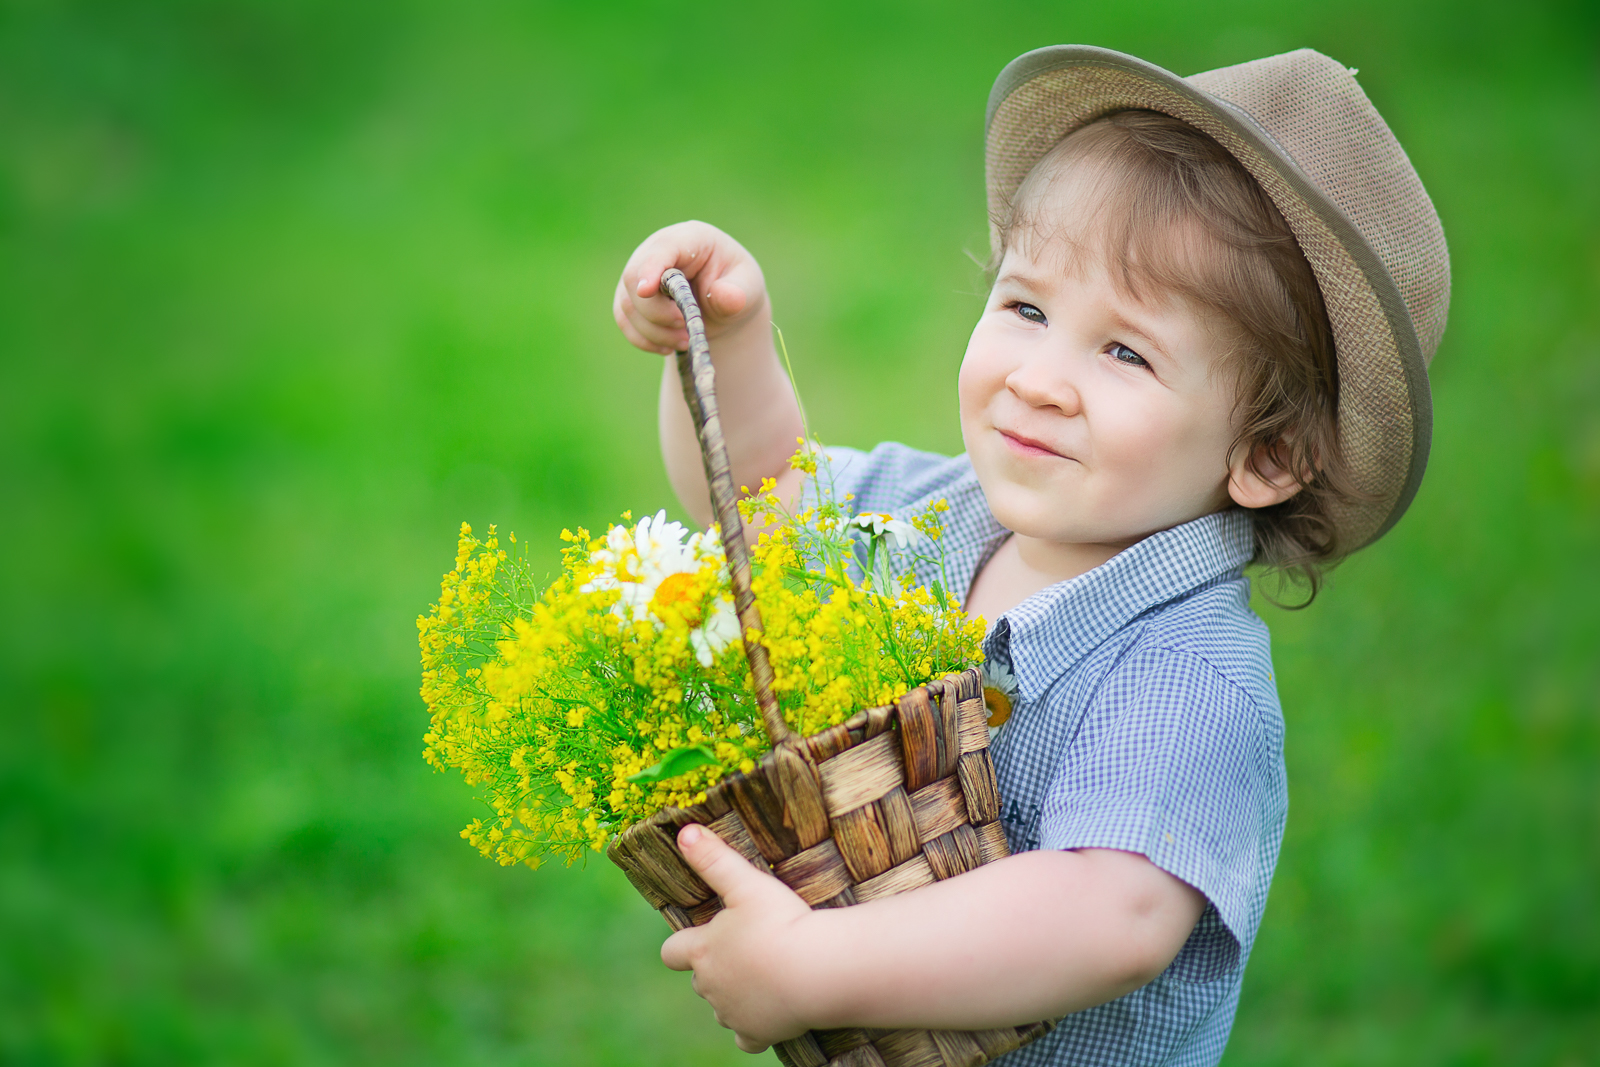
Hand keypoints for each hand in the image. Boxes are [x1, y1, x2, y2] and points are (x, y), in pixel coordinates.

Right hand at [613, 221, 768, 354]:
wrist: (725, 308)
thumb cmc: (737, 289)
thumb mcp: (748, 289)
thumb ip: (738, 293)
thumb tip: (722, 295)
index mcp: (690, 239)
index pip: (663, 248)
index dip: (651, 268)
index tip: (647, 291)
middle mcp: (657, 250)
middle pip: (634, 277)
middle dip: (658, 313)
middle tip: (686, 330)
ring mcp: (640, 273)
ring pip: (628, 304)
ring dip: (655, 331)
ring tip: (685, 340)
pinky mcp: (631, 298)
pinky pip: (624, 320)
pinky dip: (643, 339)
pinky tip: (667, 347)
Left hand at [660, 823, 815, 1053]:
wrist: (814, 971)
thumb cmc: (779, 923)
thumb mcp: (746, 883)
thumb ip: (714, 858)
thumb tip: (684, 831)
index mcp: (701, 951)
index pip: (672, 952)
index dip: (682, 945)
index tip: (701, 936)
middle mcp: (709, 986)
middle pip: (699, 980)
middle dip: (714, 968)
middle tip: (745, 950)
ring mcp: (731, 1014)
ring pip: (721, 1008)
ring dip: (734, 995)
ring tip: (762, 976)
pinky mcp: (756, 1034)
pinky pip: (746, 1038)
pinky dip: (754, 1028)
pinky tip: (769, 1013)